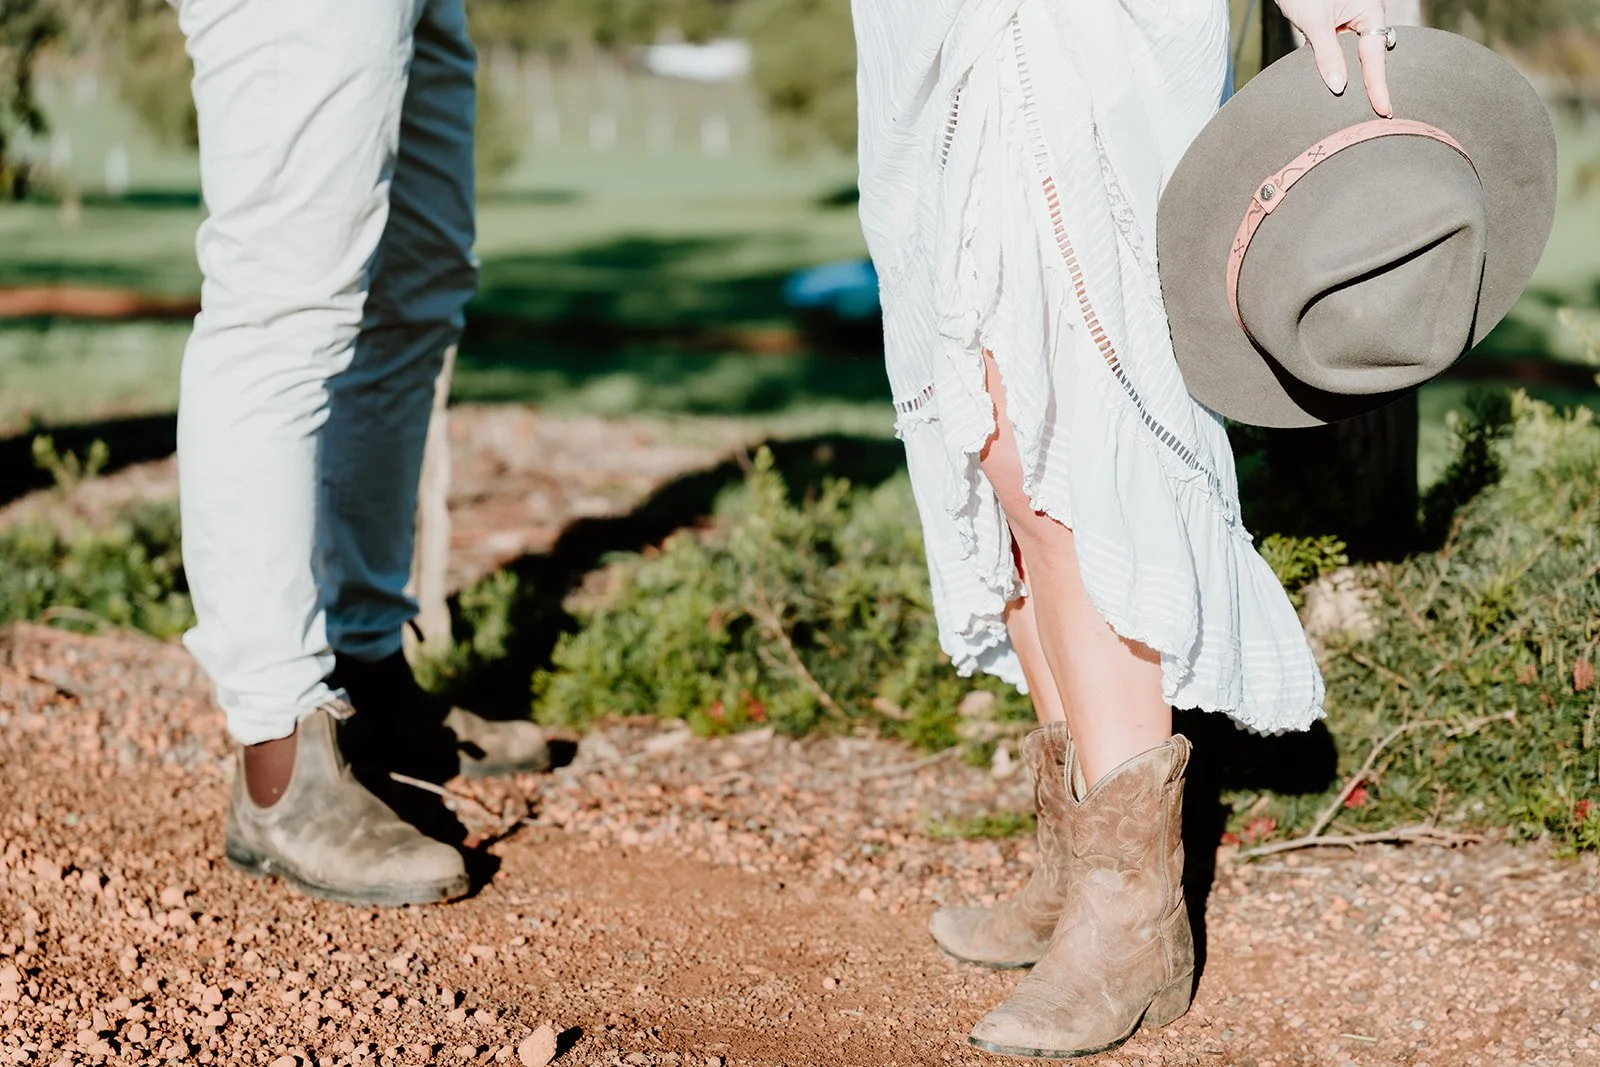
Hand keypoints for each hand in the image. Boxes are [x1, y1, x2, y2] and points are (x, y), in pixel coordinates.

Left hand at [1273, 0, 1393, 116]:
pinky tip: (1334, 89)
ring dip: (1352, 79)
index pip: (1374, 56)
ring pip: (1355, 59)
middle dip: (1371, 85)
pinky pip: (1340, 56)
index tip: (1384, 109)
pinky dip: (1336, 71)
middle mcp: (1365, 19)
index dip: (1378, 85)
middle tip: (1377, 115)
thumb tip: (1338, 86)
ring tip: (1358, 110)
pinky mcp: (1334, 31)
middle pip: (1370, 59)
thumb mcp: (1315, 22)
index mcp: (1370, 12)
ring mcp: (1350, 25)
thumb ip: (1327, 54)